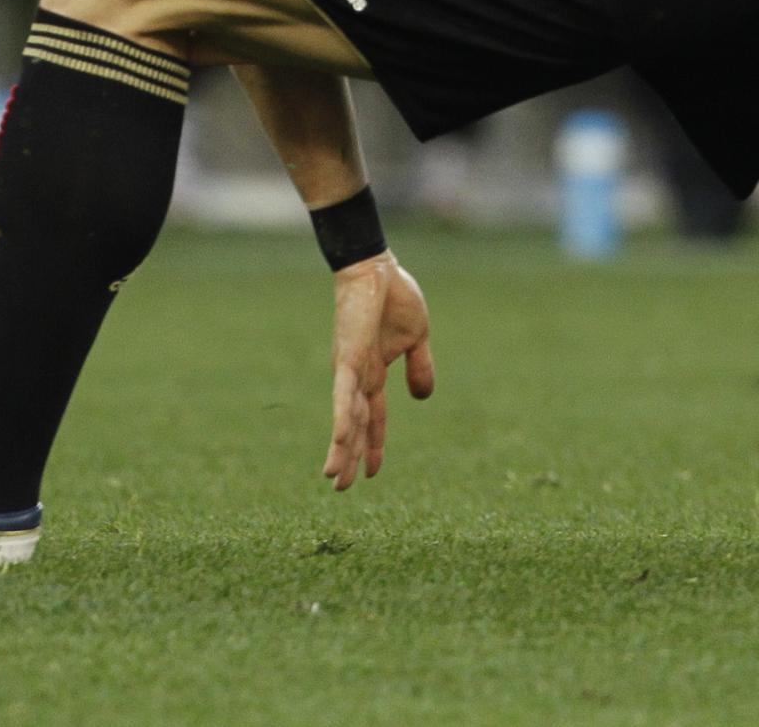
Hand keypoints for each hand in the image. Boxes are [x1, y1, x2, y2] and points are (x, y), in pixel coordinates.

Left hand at [324, 252, 434, 489]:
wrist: (378, 269)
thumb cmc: (396, 297)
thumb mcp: (416, 338)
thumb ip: (419, 367)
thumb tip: (424, 398)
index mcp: (375, 372)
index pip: (373, 417)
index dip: (373, 444)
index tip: (372, 473)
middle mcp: (357, 377)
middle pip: (354, 426)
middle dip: (350, 457)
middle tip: (341, 489)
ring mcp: (350, 370)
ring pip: (346, 418)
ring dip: (341, 448)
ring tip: (334, 478)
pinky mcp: (348, 359)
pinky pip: (344, 395)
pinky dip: (343, 418)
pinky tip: (341, 441)